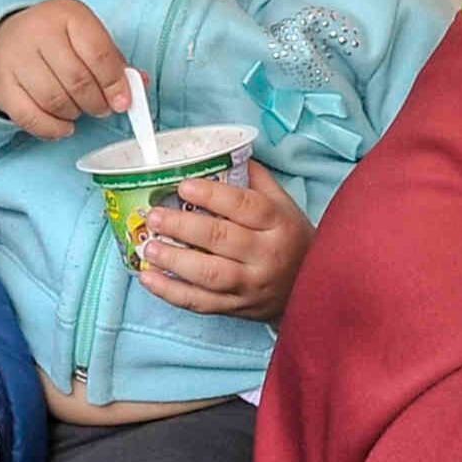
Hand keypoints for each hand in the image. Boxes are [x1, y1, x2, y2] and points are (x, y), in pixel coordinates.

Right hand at [0, 0, 131, 139]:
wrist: (4, 41)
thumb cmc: (56, 42)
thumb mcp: (86, 38)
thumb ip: (113, 61)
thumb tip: (139, 84)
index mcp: (68, 15)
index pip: (98, 52)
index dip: (115, 83)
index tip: (123, 102)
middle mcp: (38, 31)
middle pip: (77, 80)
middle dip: (96, 102)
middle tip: (102, 108)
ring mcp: (15, 58)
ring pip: (54, 100)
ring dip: (74, 114)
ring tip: (79, 109)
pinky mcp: (1, 85)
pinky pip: (30, 117)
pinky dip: (53, 128)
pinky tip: (63, 126)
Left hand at [140, 169, 309, 320]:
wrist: (312, 288)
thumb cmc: (290, 239)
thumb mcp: (283, 205)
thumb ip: (255, 181)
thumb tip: (222, 153)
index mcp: (278, 223)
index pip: (245, 206)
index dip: (213, 195)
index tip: (184, 186)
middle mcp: (266, 255)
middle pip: (221, 238)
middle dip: (183, 226)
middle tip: (155, 215)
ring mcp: (251, 285)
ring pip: (210, 274)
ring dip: (175, 260)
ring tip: (149, 246)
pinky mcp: (237, 307)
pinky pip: (201, 302)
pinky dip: (171, 292)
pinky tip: (149, 278)